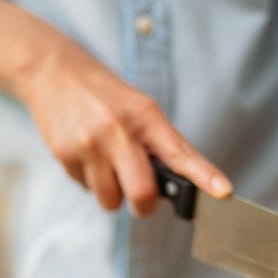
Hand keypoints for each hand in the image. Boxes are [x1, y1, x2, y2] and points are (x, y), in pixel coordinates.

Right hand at [0, 0, 231, 214]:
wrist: (53, 71)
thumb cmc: (105, 95)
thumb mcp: (139, 108)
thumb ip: (159, 145)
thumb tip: (176, 187)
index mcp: (145, 116)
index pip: (180, 153)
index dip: (204, 175)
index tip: (223, 191)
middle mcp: (118, 131)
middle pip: (142, 194)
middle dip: (144, 206)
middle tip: (142, 198)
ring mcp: (89, 145)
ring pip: (111, 201)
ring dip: (113, 193)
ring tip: (107, 165)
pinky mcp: (64, 156)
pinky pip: (87, 189)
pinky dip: (91, 181)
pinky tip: (87, 156)